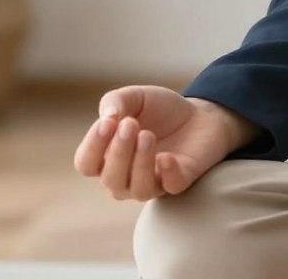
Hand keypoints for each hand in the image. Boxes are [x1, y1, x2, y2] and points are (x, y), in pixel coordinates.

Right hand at [72, 85, 262, 200]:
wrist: (200, 113)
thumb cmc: (160, 109)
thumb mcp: (135, 97)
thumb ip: (115, 102)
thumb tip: (107, 119)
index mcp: (107, 157)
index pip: (86, 163)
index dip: (93, 146)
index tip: (108, 122)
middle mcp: (125, 176)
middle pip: (110, 179)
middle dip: (118, 152)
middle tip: (131, 124)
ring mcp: (153, 182)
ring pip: (137, 190)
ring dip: (139, 164)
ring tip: (147, 135)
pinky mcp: (179, 181)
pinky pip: (170, 188)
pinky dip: (168, 174)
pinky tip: (167, 157)